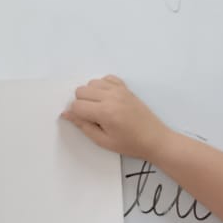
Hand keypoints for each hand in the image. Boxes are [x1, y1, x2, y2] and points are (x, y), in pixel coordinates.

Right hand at [61, 75, 176, 161]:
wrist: (155, 139)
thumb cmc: (129, 144)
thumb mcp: (102, 141)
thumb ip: (83, 125)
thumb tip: (66, 114)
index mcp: (105, 112)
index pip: (76, 105)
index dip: (76, 114)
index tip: (84, 122)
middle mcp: (111, 97)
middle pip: (81, 90)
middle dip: (81, 103)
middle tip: (92, 116)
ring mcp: (120, 90)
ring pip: (92, 82)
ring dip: (90, 94)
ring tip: (99, 107)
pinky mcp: (126, 88)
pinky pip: (107, 78)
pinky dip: (102, 86)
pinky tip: (107, 98)